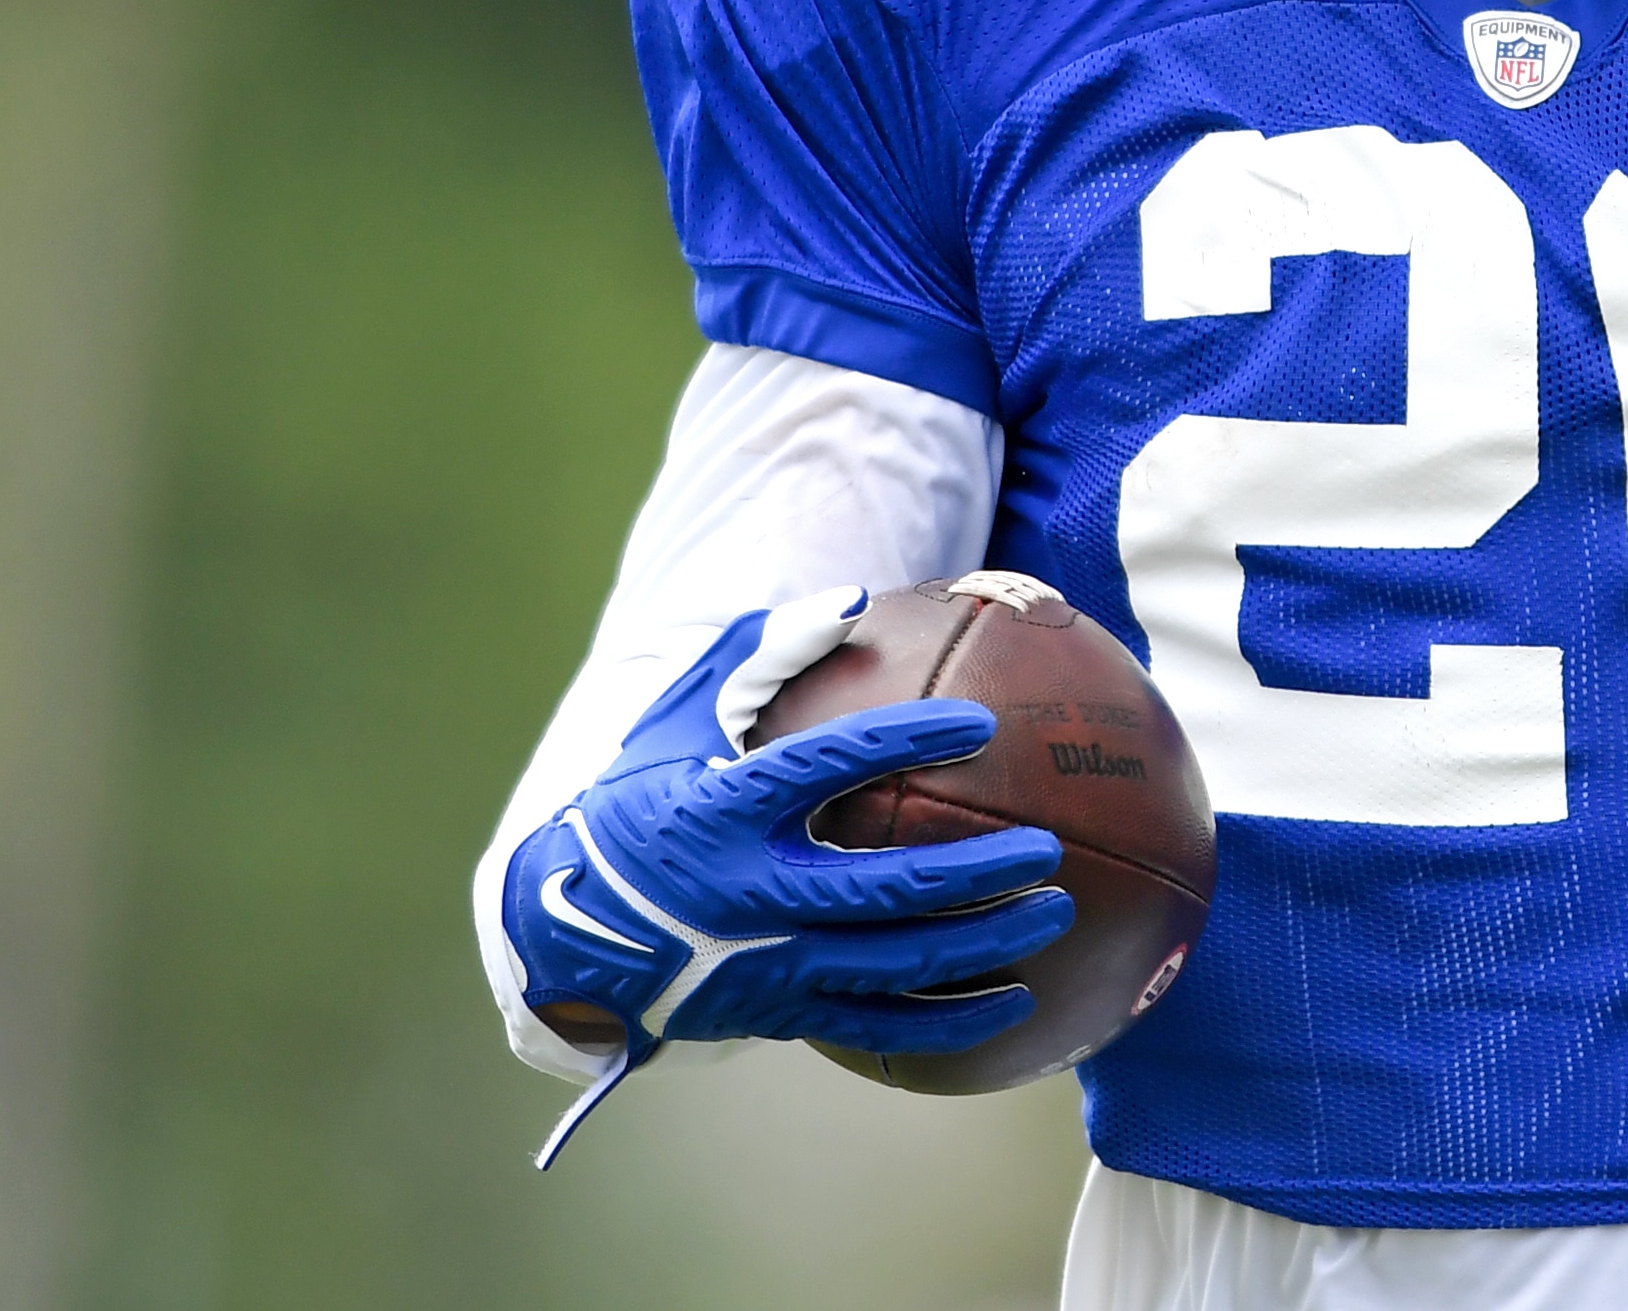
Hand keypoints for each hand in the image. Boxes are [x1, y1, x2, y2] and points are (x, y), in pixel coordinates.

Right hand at [502, 588, 1071, 1160]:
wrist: (570, 928)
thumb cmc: (649, 797)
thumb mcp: (683, 716)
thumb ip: (764, 654)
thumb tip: (853, 599)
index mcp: (725, 811)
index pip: (828, 766)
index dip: (906, 739)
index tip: (979, 722)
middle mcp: (749, 893)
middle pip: (886, 887)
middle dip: (977, 871)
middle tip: (1046, 848)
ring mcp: (765, 964)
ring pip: (895, 964)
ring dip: (985, 943)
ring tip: (1057, 911)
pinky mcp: (779, 1014)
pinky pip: (877, 1028)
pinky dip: (951, 1023)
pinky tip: (1018, 1004)